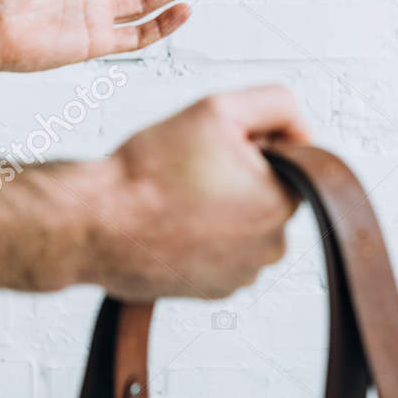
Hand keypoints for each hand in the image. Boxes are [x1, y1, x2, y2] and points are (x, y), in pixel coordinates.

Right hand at [81, 86, 307, 299]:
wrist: (95, 225)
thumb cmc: (150, 173)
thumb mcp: (220, 110)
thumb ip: (276, 105)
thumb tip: (302, 130)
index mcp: (282, 204)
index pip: (289, 162)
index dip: (252, 145)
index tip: (215, 148)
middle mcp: (270, 247)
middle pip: (267, 194)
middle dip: (238, 178)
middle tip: (191, 170)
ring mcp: (240, 275)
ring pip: (242, 224)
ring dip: (219, 208)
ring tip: (177, 198)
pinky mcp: (211, 292)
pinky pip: (219, 252)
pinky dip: (200, 237)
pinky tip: (171, 223)